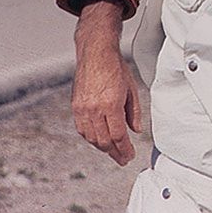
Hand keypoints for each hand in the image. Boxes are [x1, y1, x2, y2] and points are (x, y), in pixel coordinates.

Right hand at [72, 0, 141, 165]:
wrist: (96, 53)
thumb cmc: (116, 68)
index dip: (124, 149)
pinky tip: (99, 140)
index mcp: (110, 104)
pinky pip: (82, 129)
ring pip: (91, 138)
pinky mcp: (75, 107)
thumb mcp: (132, 88)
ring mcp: (82, 109)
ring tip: (113, 151)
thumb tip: (136, 131)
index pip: (118, 135)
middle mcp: (94, 109)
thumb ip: (134, 112)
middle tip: (123, 159)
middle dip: (114, 152)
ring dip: (102, 147)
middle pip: (103, 141)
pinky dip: (91, 138)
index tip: (130, 156)